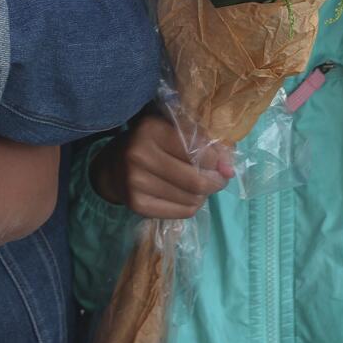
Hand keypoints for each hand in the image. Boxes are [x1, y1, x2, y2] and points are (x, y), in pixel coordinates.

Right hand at [92, 109, 230, 219]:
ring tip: (198, 187)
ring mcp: (136, 182)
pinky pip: (182, 212)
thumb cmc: (151, 145)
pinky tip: (186, 196)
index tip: (221, 162)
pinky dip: (192, 206)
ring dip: (204, 195)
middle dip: (215, 182)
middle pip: (196, 180)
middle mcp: (139, 155)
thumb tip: (230, 168)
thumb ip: (203, 142)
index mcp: (150, 130)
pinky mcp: (137, 205)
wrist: (113, 169)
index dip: (217, 159)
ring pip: (192, 198)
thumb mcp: (171, 131)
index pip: (198, 150)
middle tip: (217, 179)